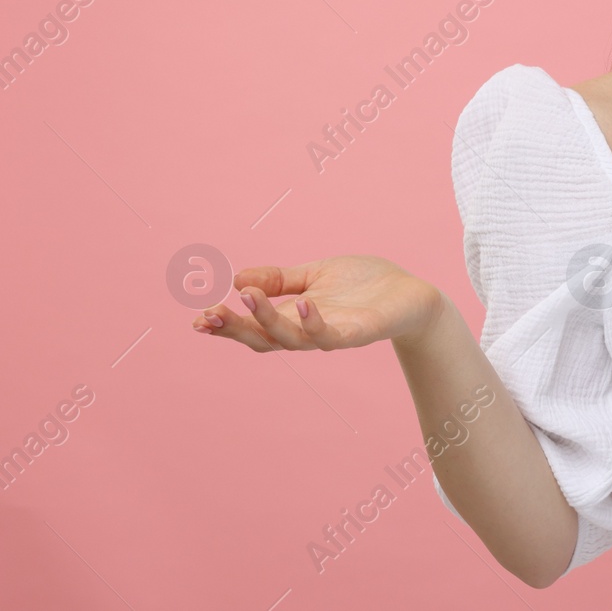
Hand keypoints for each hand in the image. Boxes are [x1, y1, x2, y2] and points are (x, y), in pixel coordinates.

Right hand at [191, 255, 444, 351]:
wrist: (411, 295)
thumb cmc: (364, 285)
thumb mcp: (315, 274)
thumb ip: (279, 279)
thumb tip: (236, 279)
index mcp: (293, 317)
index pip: (253, 327)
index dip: (225, 326)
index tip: (198, 320)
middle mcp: (307, 331)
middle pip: (263, 338)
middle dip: (234, 328)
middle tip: (209, 315)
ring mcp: (331, 334)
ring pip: (290, 338)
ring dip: (266, 320)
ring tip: (246, 297)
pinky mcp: (358, 334)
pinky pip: (331, 335)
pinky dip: (314, 323)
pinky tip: (303, 304)